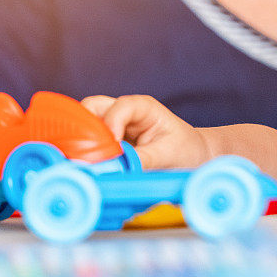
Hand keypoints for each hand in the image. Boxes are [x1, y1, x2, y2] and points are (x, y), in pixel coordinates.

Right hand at [82, 95, 209, 169]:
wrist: (193, 158)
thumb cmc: (186, 151)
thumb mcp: (167, 156)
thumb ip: (141, 160)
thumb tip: (116, 168)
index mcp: (143, 107)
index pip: (118, 107)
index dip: (110, 125)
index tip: (110, 147)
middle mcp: (124, 112)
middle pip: (92, 108)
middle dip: (85, 129)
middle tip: (87, 155)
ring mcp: (113, 125)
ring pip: (85, 124)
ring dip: (82, 142)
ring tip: (87, 163)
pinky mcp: (108, 141)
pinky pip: (88, 142)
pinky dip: (85, 152)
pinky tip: (89, 167)